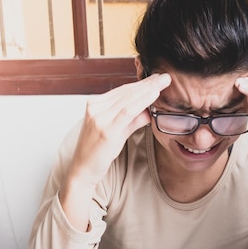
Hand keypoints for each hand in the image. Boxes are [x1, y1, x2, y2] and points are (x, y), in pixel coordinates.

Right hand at [60, 73, 170, 229]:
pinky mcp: (106, 130)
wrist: (82, 171)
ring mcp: (99, 118)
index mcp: (95, 105)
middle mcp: (95, 108)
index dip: (141, 84)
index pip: (122, 91)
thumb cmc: (98, 153)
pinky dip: (143, 101)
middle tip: (164, 77)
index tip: (156, 79)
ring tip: (163, 82)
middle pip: (126, 92)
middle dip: (147, 83)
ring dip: (148, 89)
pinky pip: (128, 111)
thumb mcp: (117, 132)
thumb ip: (133, 120)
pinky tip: (154, 95)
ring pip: (128, 98)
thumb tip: (150, 111)